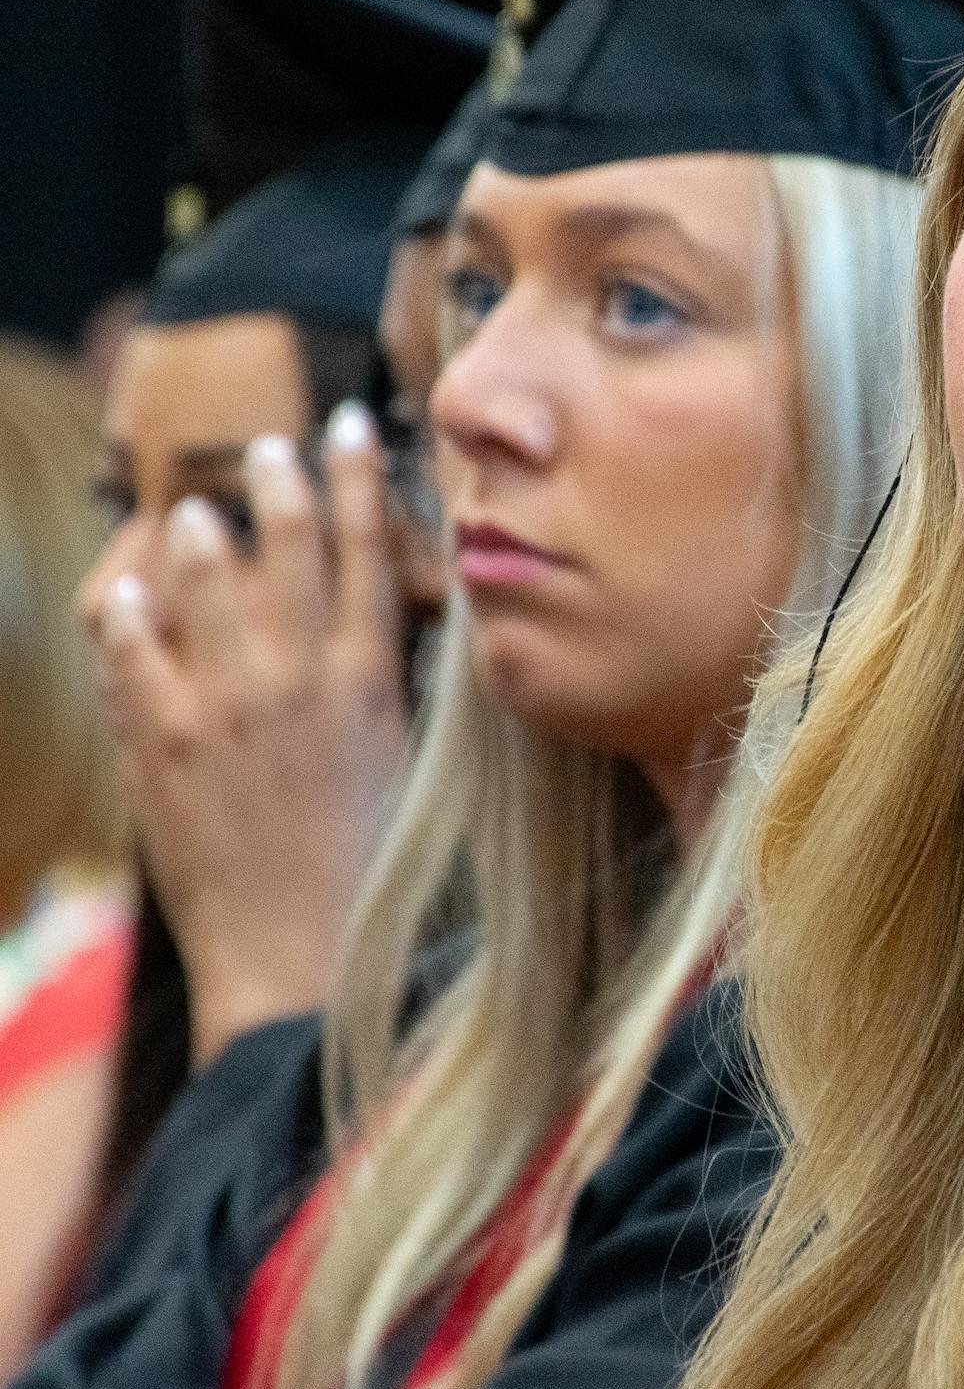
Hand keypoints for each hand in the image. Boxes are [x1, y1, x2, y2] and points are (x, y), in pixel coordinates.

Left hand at [94, 402, 411, 1069]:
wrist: (299, 962)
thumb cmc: (374, 877)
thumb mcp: (412, 771)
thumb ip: (393, 692)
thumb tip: (389, 630)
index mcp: (371, 684)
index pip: (368, 552)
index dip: (358, 480)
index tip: (351, 425)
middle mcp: (296, 681)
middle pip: (286, 547)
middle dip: (279, 483)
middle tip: (271, 446)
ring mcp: (222, 709)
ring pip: (202, 584)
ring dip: (196, 535)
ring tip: (191, 511)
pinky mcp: (161, 747)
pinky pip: (132, 654)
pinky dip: (126, 614)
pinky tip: (125, 592)